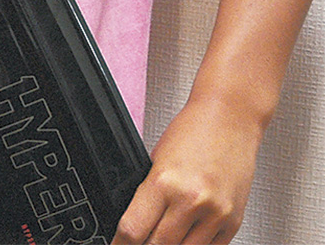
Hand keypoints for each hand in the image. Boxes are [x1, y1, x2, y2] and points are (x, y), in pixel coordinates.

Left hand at [113, 96, 260, 243]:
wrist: (230, 119)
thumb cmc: (193, 131)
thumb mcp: (157, 158)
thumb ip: (148, 194)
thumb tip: (137, 223)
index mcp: (164, 181)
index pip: (133, 230)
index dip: (120, 243)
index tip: (118, 244)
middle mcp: (190, 201)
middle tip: (139, 241)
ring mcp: (215, 215)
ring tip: (162, 236)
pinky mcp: (233, 223)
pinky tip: (186, 237)